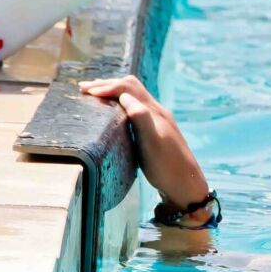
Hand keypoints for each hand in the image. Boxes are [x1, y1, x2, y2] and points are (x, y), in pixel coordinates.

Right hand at [79, 76, 211, 223]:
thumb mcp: (152, 143)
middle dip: (107, 85)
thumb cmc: (167, 168)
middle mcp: (157, 113)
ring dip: (113, 92)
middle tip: (83, 88)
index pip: (128, 87)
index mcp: (155, 112)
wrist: (186, 186)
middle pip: (131, 87)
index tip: (86, 92)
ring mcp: (157, 122)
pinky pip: (136, 108)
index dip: (106, 87)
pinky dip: (120, 104)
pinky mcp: (156, 133)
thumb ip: (140, 116)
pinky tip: (113, 113)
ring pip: (134, 97)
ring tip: (94, 95)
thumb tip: (123, 95)